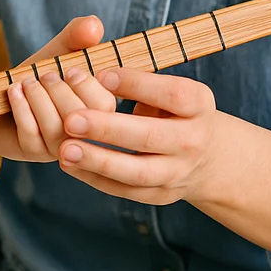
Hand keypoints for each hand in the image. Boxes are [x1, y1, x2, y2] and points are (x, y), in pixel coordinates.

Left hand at [0, 16, 110, 167]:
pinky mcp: (33, 152)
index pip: (107, 105)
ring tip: (26, 82)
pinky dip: (21, 107)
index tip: (68, 70)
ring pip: (57, 128)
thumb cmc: (34, 77)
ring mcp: (59, 146)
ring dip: (39, 98)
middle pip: (85, 120)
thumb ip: (75, 38)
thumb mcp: (56, 53)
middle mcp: (83, 132)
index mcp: (96, 109)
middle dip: (61, 91)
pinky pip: (32, 133)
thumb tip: (94, 25)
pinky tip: (13, 92)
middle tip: (44, 75)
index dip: (88, 86)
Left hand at [55, 68, 225, 205]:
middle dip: (107, 128)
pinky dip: (95, 178)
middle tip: (71, 119)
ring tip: (64, 149)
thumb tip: (97, 78)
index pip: (172, 95)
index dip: (137, 84)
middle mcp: (192, 141)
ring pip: (137, 172)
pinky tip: (70, 164)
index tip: (100, 76)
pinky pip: (125, 190)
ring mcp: (178, 172)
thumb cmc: (174, 110)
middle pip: (150, 136)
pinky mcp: (160, 194)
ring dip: (98, 161)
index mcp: (198, 105)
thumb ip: (138, 82)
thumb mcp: (169, 88)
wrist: (206, 156)